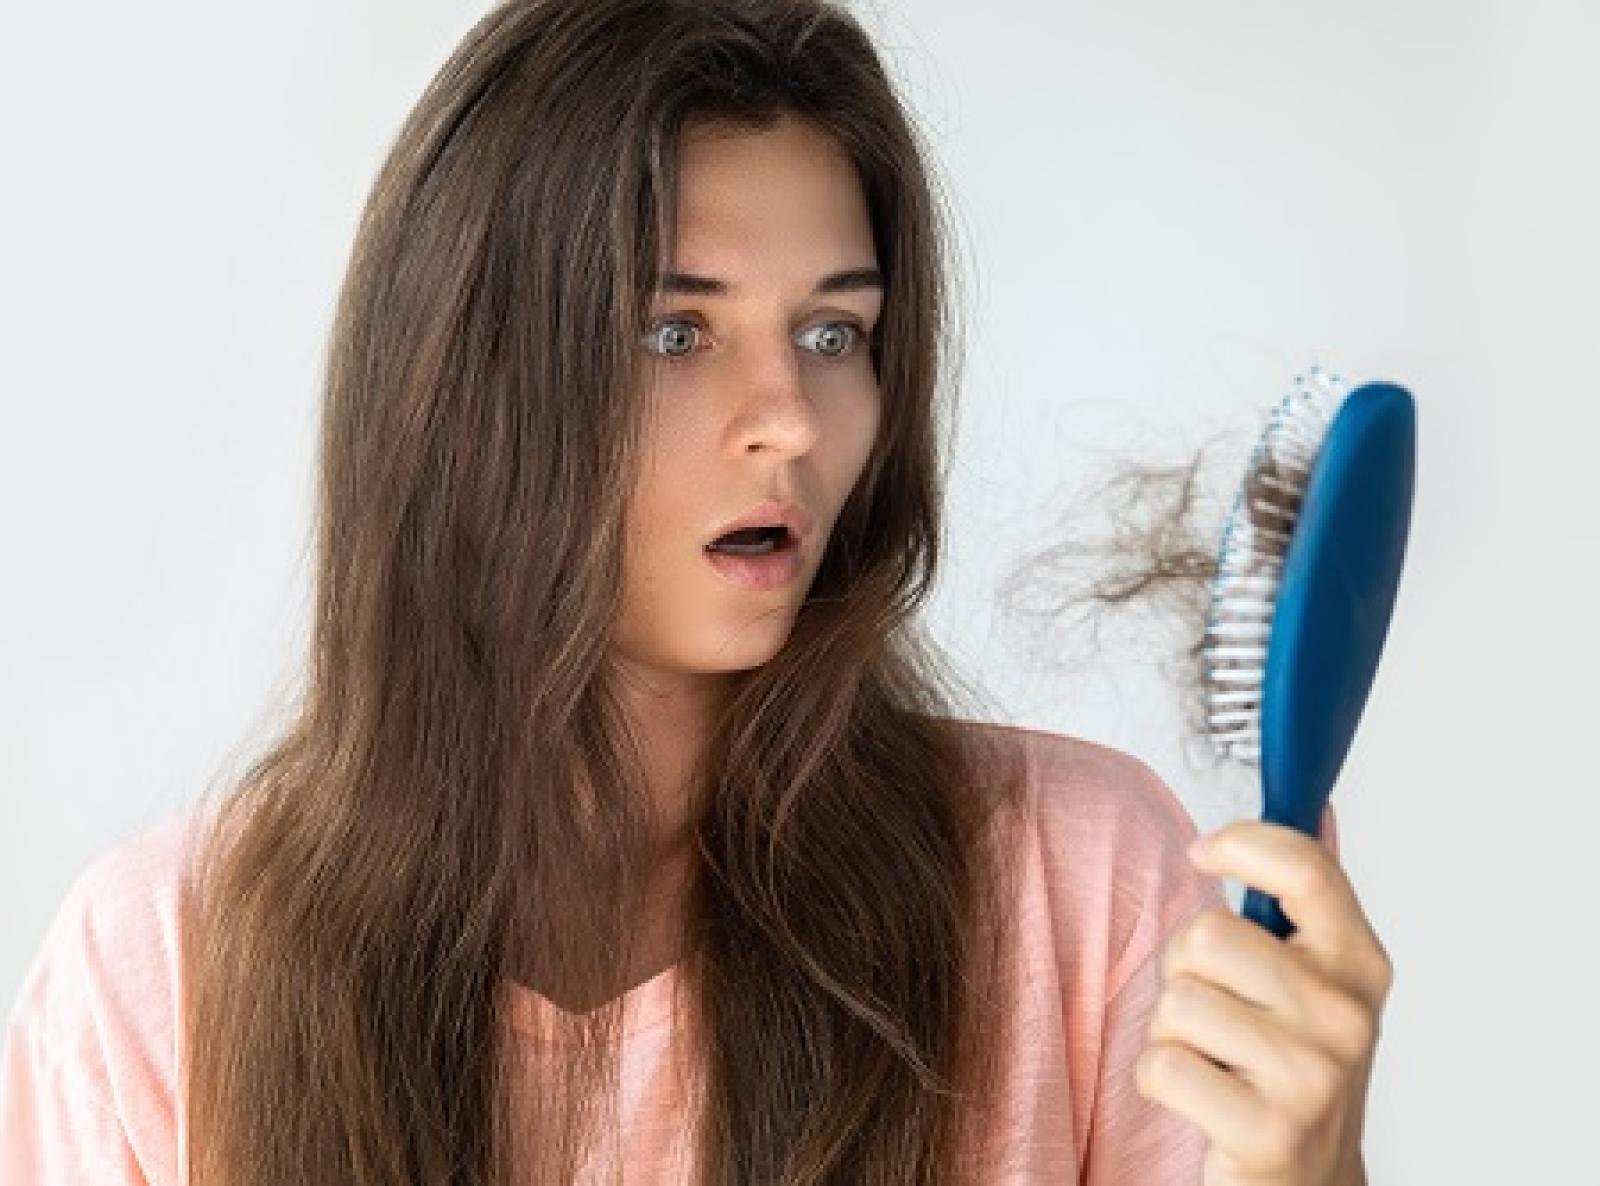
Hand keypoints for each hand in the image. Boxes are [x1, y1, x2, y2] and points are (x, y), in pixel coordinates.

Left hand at [1134, 804, 1391, 1185]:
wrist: (1306, 1185)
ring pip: (1177, 1000)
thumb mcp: (1315, 984)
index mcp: (1360, 965)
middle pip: (1207, 935)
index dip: (1243, 842)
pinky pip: (1161, 1064)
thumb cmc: (1292, 1071)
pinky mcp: (1270, 1130)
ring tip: (1212, 1060)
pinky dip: (1160, 1081)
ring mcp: (1313, 1076)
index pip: (1305, 867)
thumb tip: (1321, 812)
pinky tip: (1202, 1099)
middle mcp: (1346, 1015)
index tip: (1205, 852)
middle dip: (1184, 969)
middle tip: (1213, 1011)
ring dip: (1170, 1033)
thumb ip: (1307, 904)